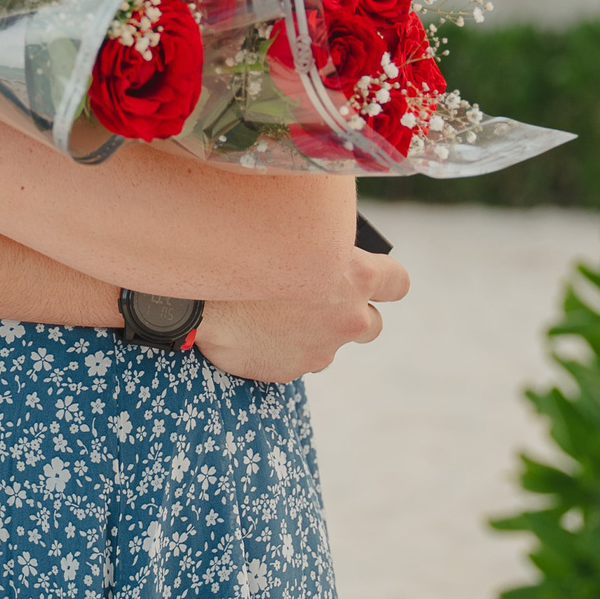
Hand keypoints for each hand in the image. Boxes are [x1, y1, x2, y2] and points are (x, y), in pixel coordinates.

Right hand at [192, 249, 407, 382]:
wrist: (200, 287)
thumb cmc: (245, 242)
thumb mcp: (297, 227)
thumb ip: (325, 240)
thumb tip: (330, 239)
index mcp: (356, 276)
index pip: (399, 282)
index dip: (385, 280)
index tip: (366, 276)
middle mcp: (347, 317)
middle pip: (372, 324)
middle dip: (350, 313)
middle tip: (316, 297)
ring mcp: (320, 349)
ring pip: (328, 344)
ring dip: (313, 332)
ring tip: (274, 311)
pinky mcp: (291, 371)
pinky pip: (294, 358)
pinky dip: (279, 346)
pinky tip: (252, 327)